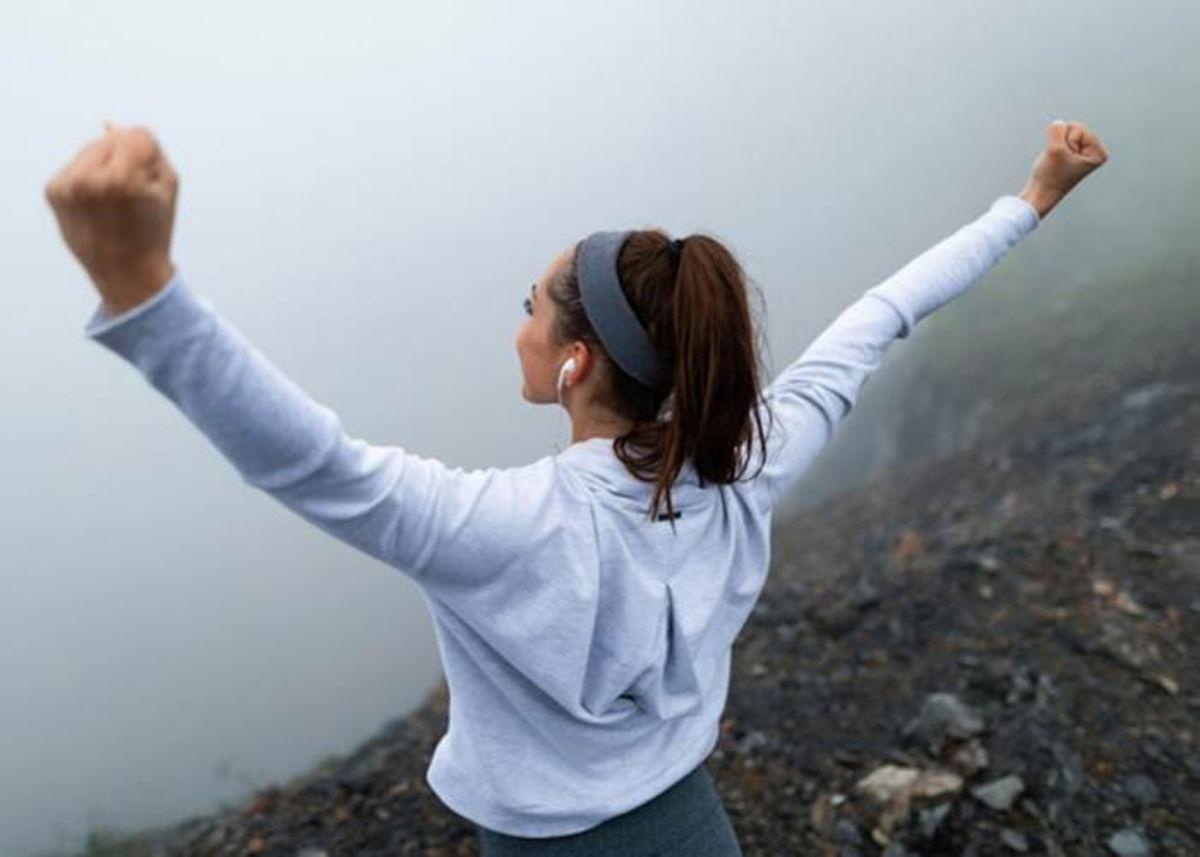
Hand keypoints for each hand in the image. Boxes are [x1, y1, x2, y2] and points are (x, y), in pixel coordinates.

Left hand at [45, 120, 179, 314]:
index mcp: (122, 180)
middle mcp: (89, 180)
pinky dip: (88, 178)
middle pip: (112, 138)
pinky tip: (97, 204)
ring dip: (105, 165)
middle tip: (132, 195)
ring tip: (114, 200)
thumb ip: (148, 149)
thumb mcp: (168, 188)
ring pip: (91, 149)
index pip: (138, 134)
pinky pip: (75, 166)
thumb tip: (108, 124)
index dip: (151, 155)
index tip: (150, 180)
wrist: (126, 273)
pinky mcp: (53, 192)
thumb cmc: (153, 231)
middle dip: (125, 158)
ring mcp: (67, 186)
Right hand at [1019, 120, 1108, 218]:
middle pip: (1074, 128)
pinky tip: (1054, 162)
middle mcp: (1094, 152)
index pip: (1079, 129)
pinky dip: (1052, 147)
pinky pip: (1060, 139)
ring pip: (1065, 133)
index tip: (1063, 161)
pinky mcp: (1071, 154)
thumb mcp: (1054, 149)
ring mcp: (1082, 153)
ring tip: (1056, 162)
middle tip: (1058, 161)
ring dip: (1055, 145)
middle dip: (1061, 142)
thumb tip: (1058, 124)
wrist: (1039, 195)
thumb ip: (1057, 129)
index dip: (1066, 143)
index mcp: (1098, 153)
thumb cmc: (1050, 177)